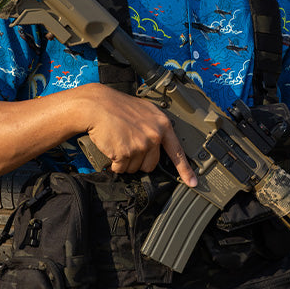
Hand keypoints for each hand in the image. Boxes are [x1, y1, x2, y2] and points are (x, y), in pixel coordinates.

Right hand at [82, 85, 197, 185]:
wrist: (96, 105)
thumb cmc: (117, 106)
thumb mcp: (145, 110)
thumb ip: (155, 126)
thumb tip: (159, 142)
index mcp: (162, 124)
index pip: (177, 151)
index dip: (185, 170)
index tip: (192, 183)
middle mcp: (154, 135)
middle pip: (151, 165)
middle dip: (139, 160)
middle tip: (128, 145)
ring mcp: (140, 145)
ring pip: (134, 168)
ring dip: (125, 162)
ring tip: (118, 142)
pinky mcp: (125, 153)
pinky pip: (121, 169)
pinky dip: (114, 164)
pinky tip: (111, 147)